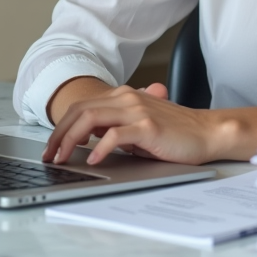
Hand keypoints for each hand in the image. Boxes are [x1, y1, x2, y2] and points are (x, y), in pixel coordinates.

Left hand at [43, 84, 230, 166]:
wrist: (206, 132)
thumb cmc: (175, 133)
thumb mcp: (139, 125)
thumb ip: (115, 125)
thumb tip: (86, 138)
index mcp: (123, 96)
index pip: (81, 107)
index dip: (61, 127)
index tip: (51, 147)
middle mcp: (127, 98)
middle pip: (80, 111)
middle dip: (58, 134)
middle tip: (50, 156)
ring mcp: (137, 111)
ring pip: (91, 119)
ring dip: (70, 140)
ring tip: (63, 158)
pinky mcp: (148, 126)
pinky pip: (115, 135)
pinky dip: (100, 147)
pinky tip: (93, 160)